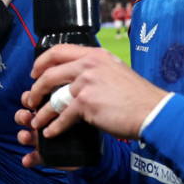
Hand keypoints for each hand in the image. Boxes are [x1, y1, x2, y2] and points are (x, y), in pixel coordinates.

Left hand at [22, 44, 167, 139]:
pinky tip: (51, 133)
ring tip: (37, 121)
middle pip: (50, 73)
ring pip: (53, 97)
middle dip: (36, 88)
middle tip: (31, 98)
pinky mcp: (86, 103)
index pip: (59, 50)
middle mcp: (88, 65)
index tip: (35, 72)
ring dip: (42, 112)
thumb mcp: (116, 70)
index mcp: (95, 54)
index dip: (42, 61)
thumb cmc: (137, 96)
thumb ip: (96, 69)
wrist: (151, 111)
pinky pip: (62, 116)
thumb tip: (78, 76)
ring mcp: (86, 83)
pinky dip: (55, 127)